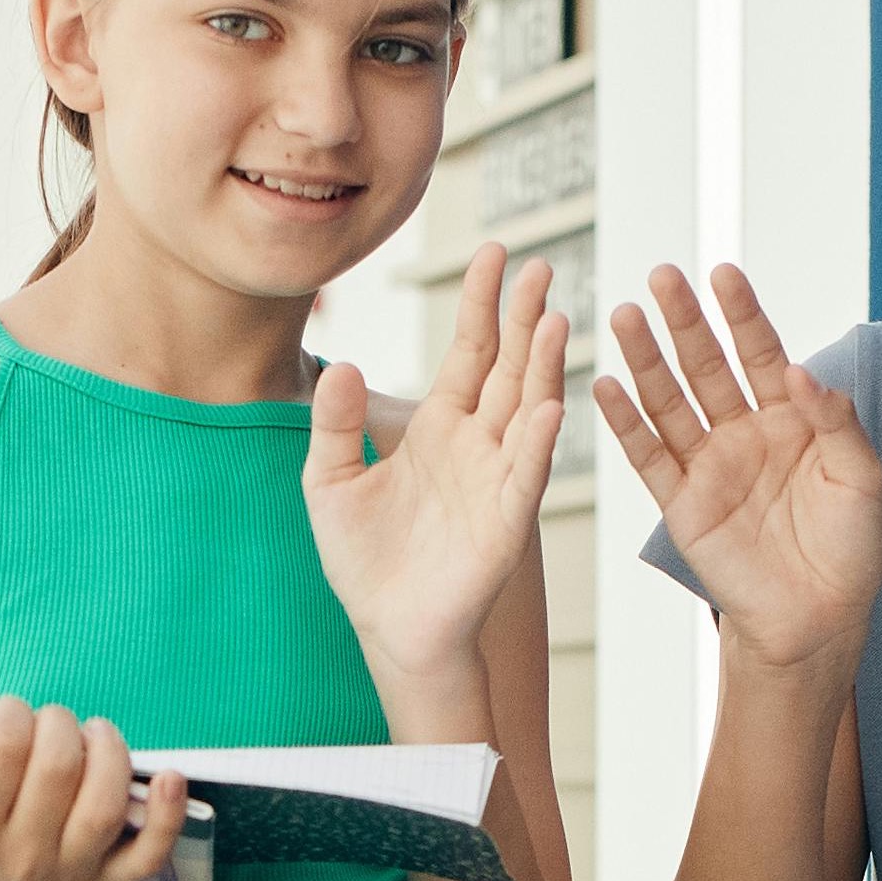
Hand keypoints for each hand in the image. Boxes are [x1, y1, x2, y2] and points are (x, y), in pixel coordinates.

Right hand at [0, 695, 180, 880]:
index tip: (4, 715)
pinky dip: (166, 817)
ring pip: (103, 806)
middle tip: (49, 722)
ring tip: (94, 733)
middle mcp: (22, 857)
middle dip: (58, 725)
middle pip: (58, 771)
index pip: (3, 752)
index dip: (9, 714)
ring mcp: (69, 871)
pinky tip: (171, 777)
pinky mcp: (106, 880)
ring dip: (108, 754)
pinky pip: (147, 855)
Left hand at [303, 243, 565, 700]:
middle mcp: (477, 445)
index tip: (495, 252)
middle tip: (539, 266)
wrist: (389, 628)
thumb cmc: (364, 560)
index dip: (482, 304)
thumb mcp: (328, 482)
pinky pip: (524, 478)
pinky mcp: (504, 525)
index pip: (469, 351)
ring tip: (553, 319)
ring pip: (526, 411)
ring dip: (541, 368)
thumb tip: (341, 364)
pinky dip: (535, 445)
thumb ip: (334, 426)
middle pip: (508, 368)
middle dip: (523, 319)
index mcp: (438, 428)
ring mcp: (496, 481)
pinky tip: (545, 409)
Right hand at [594, 263, 881, 674]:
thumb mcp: (861, 476)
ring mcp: (709, 467)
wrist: (818, 618)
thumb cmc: (849, 548)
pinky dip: (626, 425)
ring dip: (645, 360)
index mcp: (790, 417)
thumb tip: (799, 369)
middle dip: (684, 321)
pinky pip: (648, 458)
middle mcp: (744, 433)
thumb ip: (835, 419)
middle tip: (661, 276)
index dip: (742, 314)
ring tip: (623, 317)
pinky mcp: (682, 505)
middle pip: (707, 365)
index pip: (760, 351)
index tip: (723, 273)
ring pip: (670, 402)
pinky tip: (605, 388)